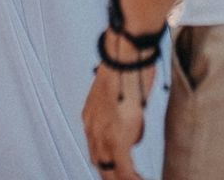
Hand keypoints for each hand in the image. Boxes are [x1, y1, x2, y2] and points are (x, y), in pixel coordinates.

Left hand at [82, 41, 154, 179]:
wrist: (124, 56)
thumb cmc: (126, 66)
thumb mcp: (121, 93)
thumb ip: (123, 113)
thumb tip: (133, 130)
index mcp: (91, 117)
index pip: (96, 148)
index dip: (107, 161)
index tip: (117, 168)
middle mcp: (92, 129)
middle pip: (100, 163)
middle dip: (111, 175)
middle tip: (125, 179)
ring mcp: (103, 136)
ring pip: (109, 171)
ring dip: (122, 178)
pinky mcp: (117, 139)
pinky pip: (124, 170)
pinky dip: (132, 178)